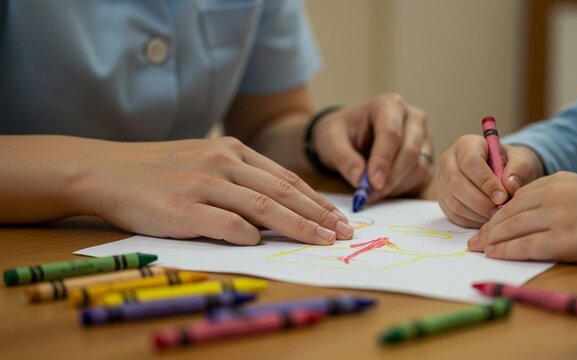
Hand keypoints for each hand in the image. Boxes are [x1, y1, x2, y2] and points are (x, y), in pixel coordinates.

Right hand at [81, 137, 352, 244]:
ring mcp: (203, 184)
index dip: (315, 200)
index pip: (285, 178)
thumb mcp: (205, 161)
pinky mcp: (182, 208)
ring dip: (298, 226)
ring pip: (263, 207)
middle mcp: (223, 163)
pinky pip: (225, 224)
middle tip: (343, 232)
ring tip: (322, 240)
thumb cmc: (159, 171)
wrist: (107, 170)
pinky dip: (248, 235)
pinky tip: (263, 243)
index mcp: (232, 150)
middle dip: (318, 214)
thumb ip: (240, 179)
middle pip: (282, 192)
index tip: (338, 217)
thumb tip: (279, 207)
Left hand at [311, 93, 433, 201]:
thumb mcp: (331, 140)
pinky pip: (422, 177)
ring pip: (419, 167)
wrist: (350, 135)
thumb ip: (343, 158)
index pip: (391, 134)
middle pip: (410, 151)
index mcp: (389, 105)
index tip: (372, 183)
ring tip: (372, 193)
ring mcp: (423, 138)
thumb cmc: (342, 132)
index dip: (383, 160)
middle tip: (370, 195)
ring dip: (396, 185)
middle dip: (391, 177)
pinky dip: (403, 188)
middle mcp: (412, 118)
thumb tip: (359, 179)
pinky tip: (384, 190)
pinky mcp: (426, 157)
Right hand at [437, 135, 543, 226]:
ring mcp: (442, 181)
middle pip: (456, 183)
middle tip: (500, 210)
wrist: (500, 172)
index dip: (485, 181)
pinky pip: (454, 214)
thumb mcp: (521, 160)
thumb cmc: (509, 164)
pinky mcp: (443, 199)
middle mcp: (448, 161)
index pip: (469, 161)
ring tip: (497, 215)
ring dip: (477, 213)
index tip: (503, 196)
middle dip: (480, 201)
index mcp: (466, 144)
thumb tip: (510, 185)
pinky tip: (487, 218)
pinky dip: (472, 220)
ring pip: (454, 202)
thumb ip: (519, 168)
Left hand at [467, 171, 576, 263]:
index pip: (515, 198)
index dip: (497, 213)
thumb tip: (526, 211)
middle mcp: (552, 196)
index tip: (486, 224)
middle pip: (509, 213)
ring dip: (491, 240)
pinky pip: (525, 246)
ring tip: (477, 248)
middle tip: (474, 239)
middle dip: (488, 228)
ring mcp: (557, 217)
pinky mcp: (564, 240)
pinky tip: (493, 254)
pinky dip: (505, 251)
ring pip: (512, 229)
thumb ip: (553, 196)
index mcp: (555, 181)